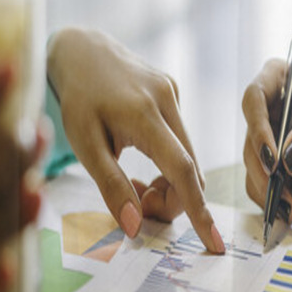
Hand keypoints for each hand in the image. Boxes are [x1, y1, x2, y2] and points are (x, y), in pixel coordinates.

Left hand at [47, 27, 223, 253]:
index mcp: (143, 114)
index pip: (182, 170)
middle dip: (171, 200)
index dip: (198, 209)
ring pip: (188, 157)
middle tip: (138, 206)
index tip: (214, 242)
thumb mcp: (83, 143)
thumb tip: (135, 225)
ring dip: (168, 182)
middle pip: (189, 169)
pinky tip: (139, 155)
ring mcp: (174, 94)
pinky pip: (182, 140)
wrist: (82, 49)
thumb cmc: (77, 98)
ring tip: (134, 183)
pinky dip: (167, 162)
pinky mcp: (175, 92)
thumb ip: (111, 185)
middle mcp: (167, 100)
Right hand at [241, 59, 291, 220]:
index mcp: (275, 81)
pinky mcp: (268, 168)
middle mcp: (262, 112)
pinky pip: (262, 190)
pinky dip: (277, 203)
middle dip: (265, 174)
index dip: (258, 129)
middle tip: (283, 194)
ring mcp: (262, 142)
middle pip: (249, 144)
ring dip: (270, 194)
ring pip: (252, 171)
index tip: (274, 158)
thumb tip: (287, 159)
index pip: (253, 99)